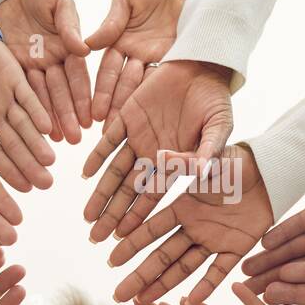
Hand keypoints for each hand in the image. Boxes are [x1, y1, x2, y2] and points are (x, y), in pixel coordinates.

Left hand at [0, 0, 91, 144]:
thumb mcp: (62, 4)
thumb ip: (70, 26)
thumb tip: (84, 49)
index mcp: (70, 47)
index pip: (78, 77)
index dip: (83, 98)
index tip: (91, 119)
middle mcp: (55, 60)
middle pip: (62, 92)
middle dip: (68, 116)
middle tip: (75, 140)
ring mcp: (35, 63)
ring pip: (43, 94)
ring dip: (50, 116)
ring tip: (56, 140)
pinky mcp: (15, 62)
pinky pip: (22, 86)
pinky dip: (28, 104)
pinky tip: (33, 124)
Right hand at [0, 40, 54, 191]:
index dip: (8, 171)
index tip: (23, 189)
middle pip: (14, 145)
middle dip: (29, 165)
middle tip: (46, 184)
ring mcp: (6, 99)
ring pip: (25, 125)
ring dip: (38, 142)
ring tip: (50, 161)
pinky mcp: (16, 79)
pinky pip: (29, 97)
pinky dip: (37, 111)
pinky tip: (47, 127)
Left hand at [82, 60, 233, 240]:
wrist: (202, 67)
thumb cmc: (215, 100)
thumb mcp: (219, 127)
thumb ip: (210, 149)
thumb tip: (204, 173)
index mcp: (174, 162)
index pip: (152, 196)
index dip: (137, 217)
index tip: (123, 238)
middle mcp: (152, 155)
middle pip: (128, 191)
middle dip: (113, 215)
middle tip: (95, 238)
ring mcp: (138, 136)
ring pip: (114, 170)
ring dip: (101, 193)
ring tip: (87, 217)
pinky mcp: (127, 115)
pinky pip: (108, 139)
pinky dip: (97, 155)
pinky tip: (85, 174)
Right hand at [86, 0, 183, 121]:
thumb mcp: (125, 0)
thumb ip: (110, 22)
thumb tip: (87, 43)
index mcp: (118, 41)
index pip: (107, 72)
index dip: (101, 92)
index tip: (92, 113)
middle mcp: (134, 54)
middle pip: (122, 86)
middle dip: (113, 109)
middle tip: (105, 133)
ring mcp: (153, 58)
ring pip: (141, 88)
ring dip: (132, 109)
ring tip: (123, 132)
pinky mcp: (173, 57)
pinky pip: (163, 78)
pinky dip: (157, 96)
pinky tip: (151, 116)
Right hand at [106, 145, 272, 304]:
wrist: (269, 172)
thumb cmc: (236, 162)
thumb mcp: (209, 162)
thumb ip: (186, 162)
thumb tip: (159, 154)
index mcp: (182, 206)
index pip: (152, 230)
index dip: (132, 244)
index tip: (111, 259)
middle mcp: (193, 227)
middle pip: (162, 255)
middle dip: (140, 274)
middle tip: (119, 293)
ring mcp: (213, 240)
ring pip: (183, 267)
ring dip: (164, 284)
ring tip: (144, 301)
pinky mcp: (235, 249)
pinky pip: (218, 271)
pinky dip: (205, 286)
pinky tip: (189, 302)